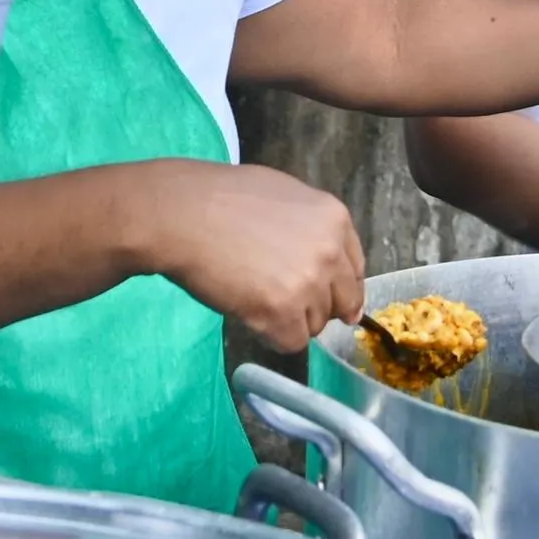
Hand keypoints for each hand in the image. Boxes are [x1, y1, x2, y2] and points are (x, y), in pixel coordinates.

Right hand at [137, 160, 366, 357]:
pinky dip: (272, 336)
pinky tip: (251, 315)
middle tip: (286, 304)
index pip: (355, 269)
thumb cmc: (222, 197)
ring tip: (256, 298)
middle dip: (318, 307)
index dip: (340, 287)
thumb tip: (327, 261)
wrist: (182, 214)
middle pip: (342, 301)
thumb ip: (312, 227)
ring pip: (315, 324)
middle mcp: (330, 252)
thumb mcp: (284, 196)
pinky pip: (291, 342)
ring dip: (290, 320)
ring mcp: (308, 284)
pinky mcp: (282, 312)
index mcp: (334, 218)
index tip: (330, 300)